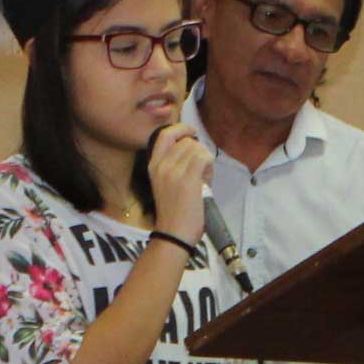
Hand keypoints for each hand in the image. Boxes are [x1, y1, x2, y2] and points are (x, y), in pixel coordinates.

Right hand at [147, 124, 210, 245]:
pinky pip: (204, 157)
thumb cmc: (173, 213)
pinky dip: (209, 166)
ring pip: (197, 149)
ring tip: (203, 178)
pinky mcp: (188, 179)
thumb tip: (194, 150)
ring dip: (205, 160)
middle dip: (198, 152)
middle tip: (200, 171)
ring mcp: (173, 172)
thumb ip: (174, 166)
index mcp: (153, 166)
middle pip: (187, 141)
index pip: (164, 135)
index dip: (181, 129)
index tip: (192, 132)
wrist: (174, 234)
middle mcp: (161, 166)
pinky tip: (206, 179)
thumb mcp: (165, 184)